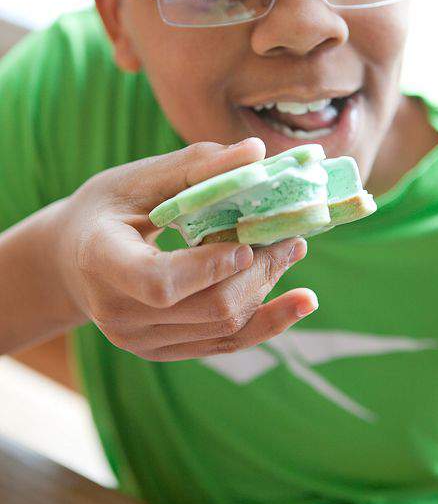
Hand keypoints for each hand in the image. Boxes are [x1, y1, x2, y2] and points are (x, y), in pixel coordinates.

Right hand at [55, 138, 317, 360]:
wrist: (70, 262)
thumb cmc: (105, 209)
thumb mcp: (138, 179)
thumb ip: (196, 167)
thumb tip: (258, 152)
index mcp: (102, 261)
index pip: (160, 281)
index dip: (211, 266)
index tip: (248, 242)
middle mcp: (119, 313)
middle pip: (208, 307)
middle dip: (260, 270)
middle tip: (292, 234)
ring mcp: (141, 341)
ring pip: (223, 326)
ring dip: (267, 287)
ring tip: (292, 250)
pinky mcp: (163, 351)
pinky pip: (224, 344)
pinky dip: (267, 321)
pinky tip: (300, 302)